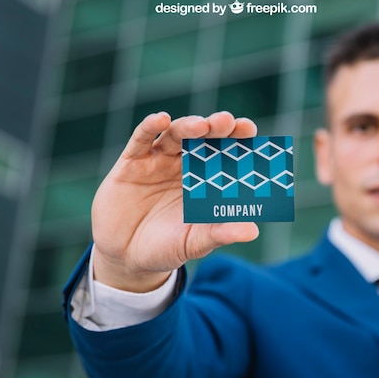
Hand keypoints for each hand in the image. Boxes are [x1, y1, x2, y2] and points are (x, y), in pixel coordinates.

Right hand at [91, 112, 259, 291]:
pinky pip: (141, 140)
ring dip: (189, 126)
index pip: (226, 152)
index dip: (238, 139)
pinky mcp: (131, 163)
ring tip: (202, 126)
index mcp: (205, 179)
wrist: (126, 258)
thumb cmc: (166, 248)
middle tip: (228, 122)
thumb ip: (220, 234)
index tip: (250, 130)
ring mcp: (158, 161)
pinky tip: (162, 119)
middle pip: (203, 137)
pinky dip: (150, 127)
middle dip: (216, 127)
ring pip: (176, 135)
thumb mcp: (194, 243)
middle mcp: (184, 164)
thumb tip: (252, 231)